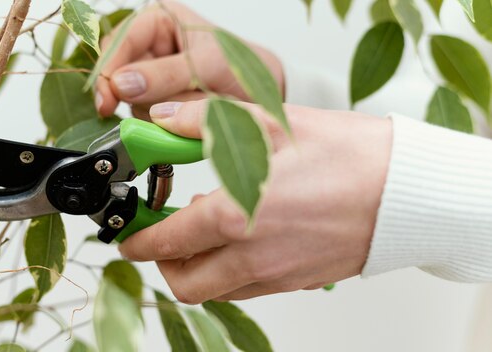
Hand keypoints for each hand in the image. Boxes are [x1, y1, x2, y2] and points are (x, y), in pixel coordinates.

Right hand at [94, 1, 284, 118]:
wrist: (260, 94)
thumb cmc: (241, 66)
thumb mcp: (206, 65)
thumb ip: (165, 75)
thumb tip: (123, 84)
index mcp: (159, 20)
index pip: (121, 40)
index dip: (110, 68)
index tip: (108, 95)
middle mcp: (150, 46)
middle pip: (118, 71)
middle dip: (132, 93)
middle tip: (137, 111)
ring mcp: (149, 77)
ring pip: (130, 98)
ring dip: (154, 109)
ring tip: (187, 105)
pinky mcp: (154, 102)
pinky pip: (144, 116)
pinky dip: (159, 122)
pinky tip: (179, 117)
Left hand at [119, 100, 392, 303]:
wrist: (407, 191)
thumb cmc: (348, 157)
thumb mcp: (270, 123)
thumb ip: (205, 123)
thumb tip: (165, 122)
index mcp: (237, 217)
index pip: (166, 242)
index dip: (138, 240)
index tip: (129, 233)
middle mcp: (253, 256)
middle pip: (184, 283)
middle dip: (162, 263)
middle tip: (161, 235)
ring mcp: (277, 275)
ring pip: (216, 290)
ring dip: (196, 268)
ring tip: (201, 232)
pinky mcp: (297, 281)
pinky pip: (249, 288)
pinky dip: (230, 271)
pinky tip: (240, 237)